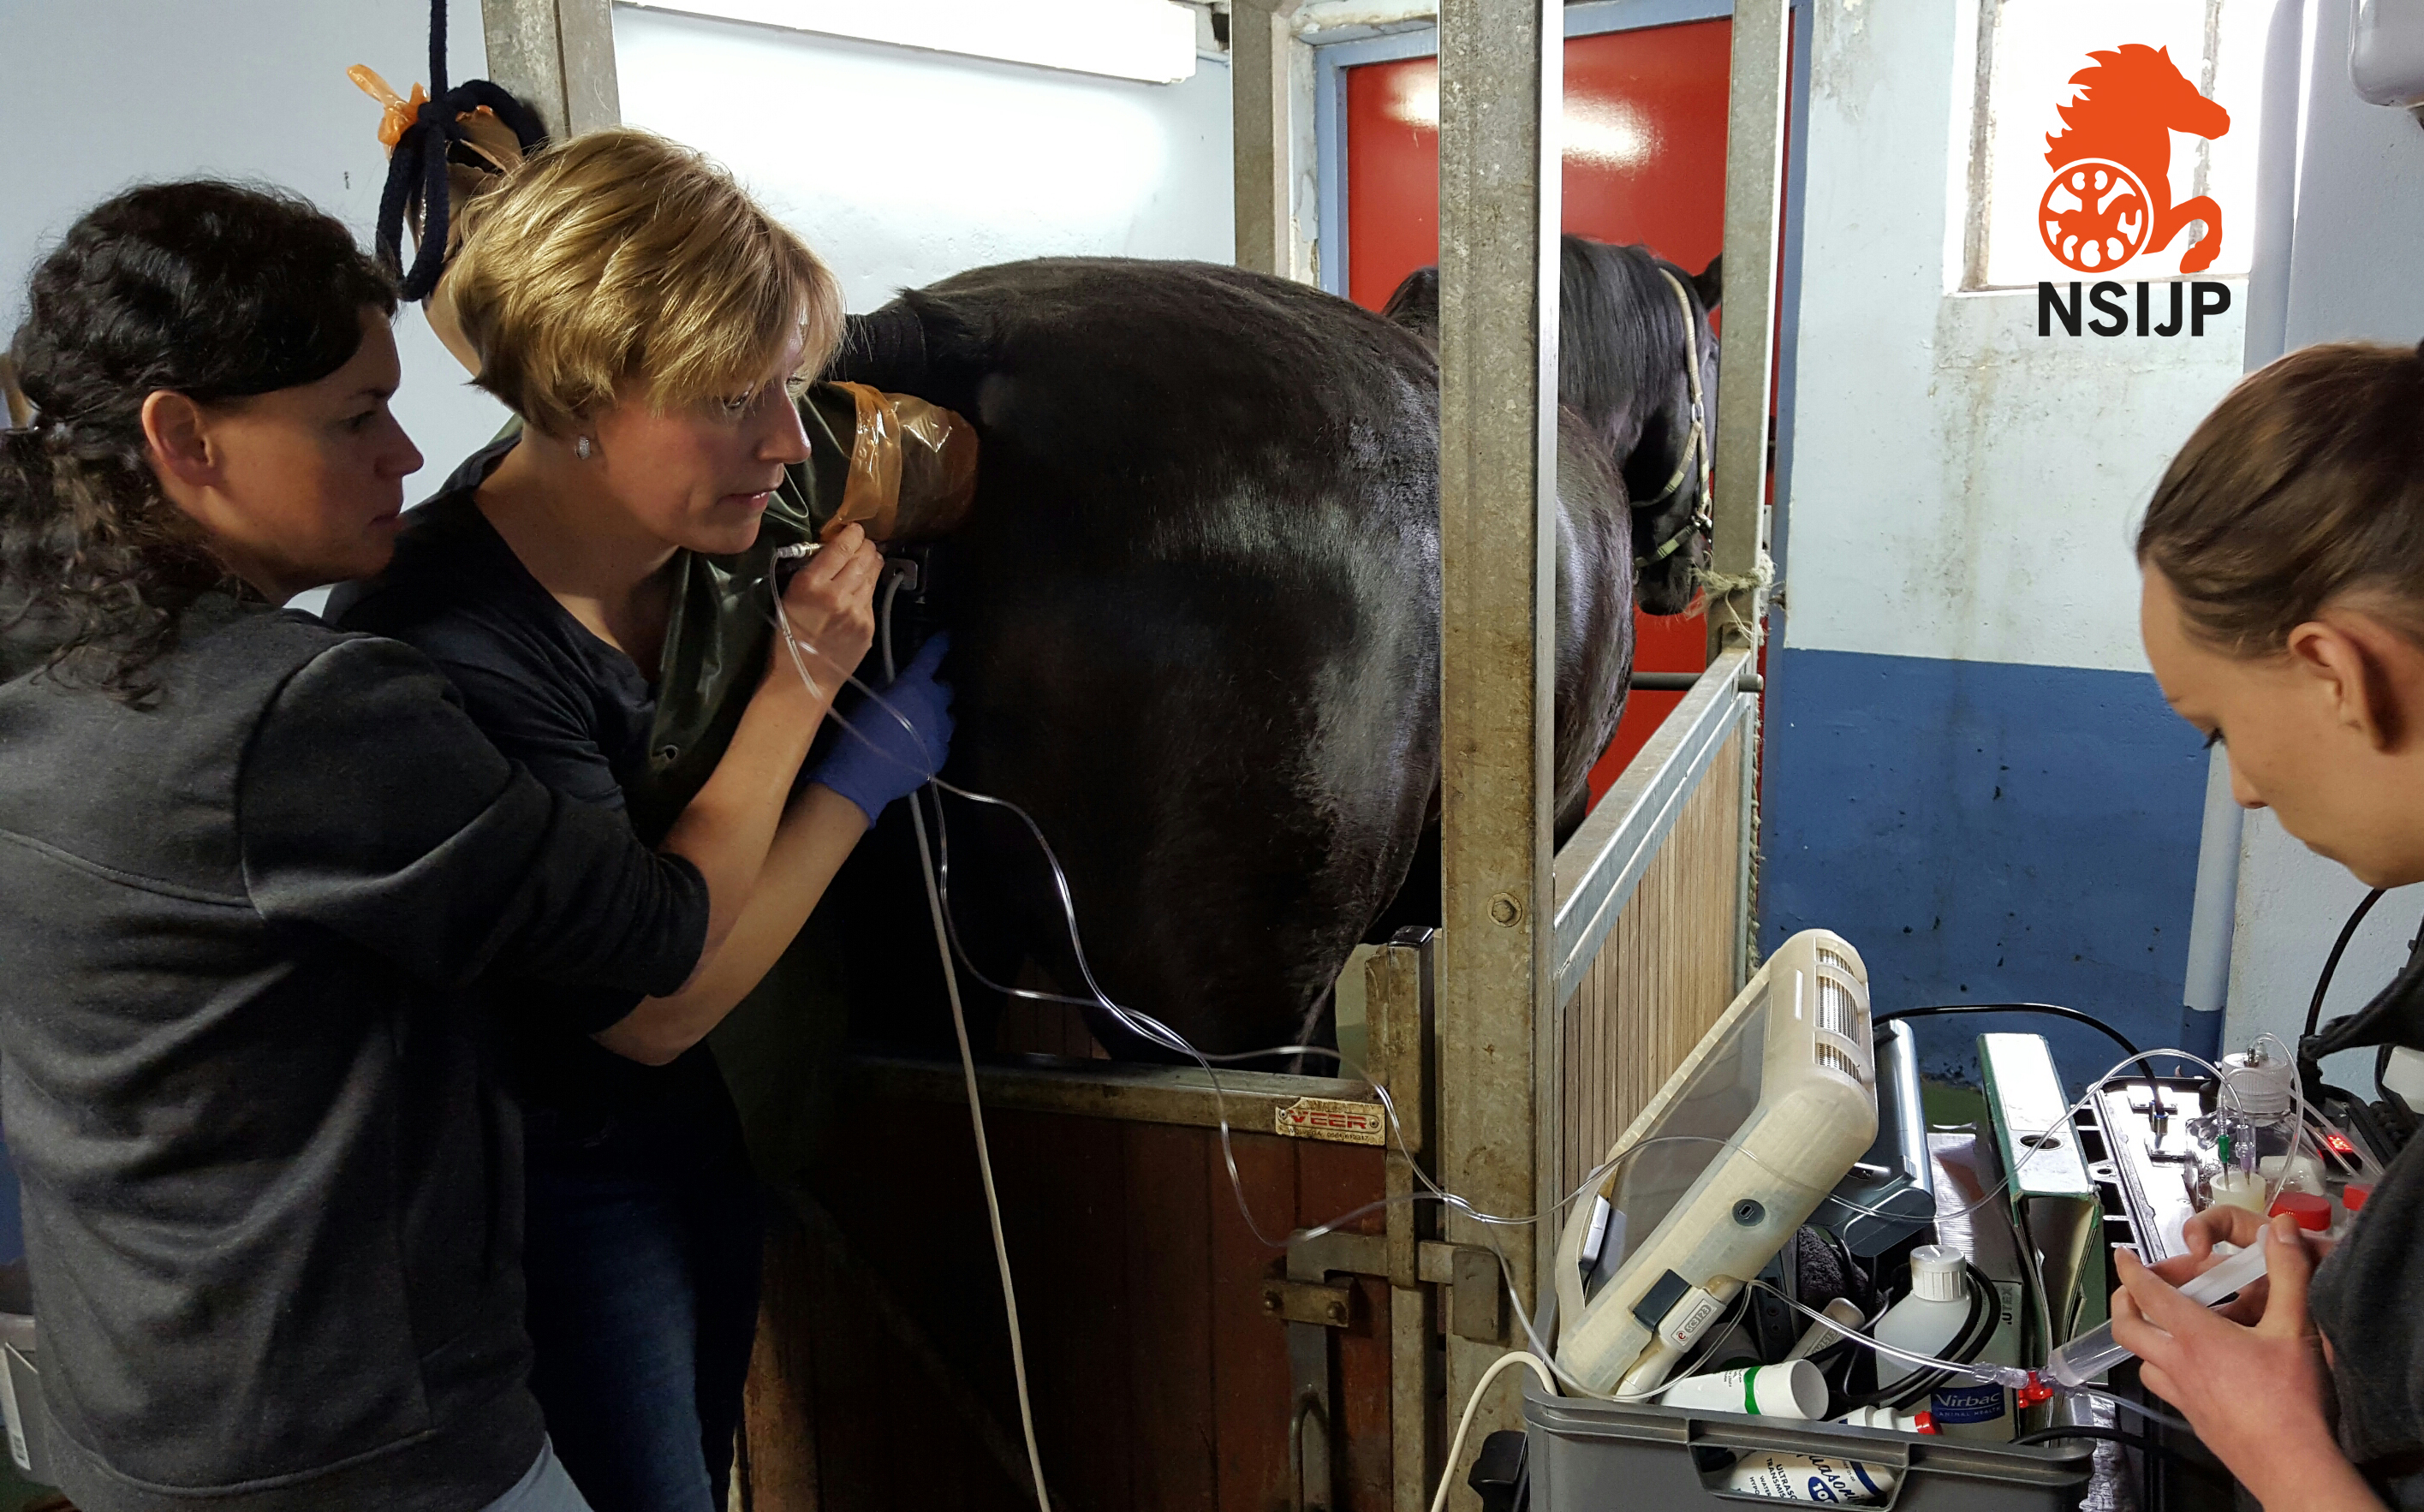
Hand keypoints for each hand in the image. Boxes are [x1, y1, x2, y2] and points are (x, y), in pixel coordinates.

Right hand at [767, 525, 880, 698]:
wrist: (802, 679)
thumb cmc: (787, 635)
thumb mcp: (789, 596)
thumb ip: (812, 572)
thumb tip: (832, 550)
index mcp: (812, 584)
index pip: (842, 547)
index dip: (852, 533)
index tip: (854, 529)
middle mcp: (839, 594)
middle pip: (863, 557)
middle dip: (864, 546)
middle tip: (862, 543)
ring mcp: (858, 611)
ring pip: (873, 574)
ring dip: (871, 563)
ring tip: (867, 558)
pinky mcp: (869, 626)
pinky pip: (871, 598)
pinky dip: (868, 588)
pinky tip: (861, 588)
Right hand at [809, 634, 953, 824]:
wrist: (861, 779)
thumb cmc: (857, 732)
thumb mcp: (866, 699)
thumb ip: (885, 681)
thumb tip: (893, 669)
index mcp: (915, 686)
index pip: (933, 656)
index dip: (940, 644)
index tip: (947, 637)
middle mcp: (935, 706)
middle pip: (946, 688)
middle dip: (935, 688)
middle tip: (918, 694)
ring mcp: (942, 733)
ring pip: (948, 716)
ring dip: (937, 714)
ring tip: (920, 723)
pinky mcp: (941, 756)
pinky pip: (944, 740)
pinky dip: (934, 738)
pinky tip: (918, 746)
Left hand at [2112, 1214, 2376, 1509]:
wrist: (2293, 1466)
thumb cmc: (2293, 1401)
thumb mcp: (2296, 1328)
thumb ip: (2288, 1274)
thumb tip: (2281, 1229)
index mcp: (2195, 1336)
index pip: (2148, 1292)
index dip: (2131, 1269)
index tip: (2121, 1254)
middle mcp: (2178, 1364)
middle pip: (2127, 1328)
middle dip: (2123, 1302)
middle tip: (2133, 1289)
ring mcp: (2182, 1396)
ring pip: (2142, 1360)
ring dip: (2143, 1340)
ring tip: (2161, 1327)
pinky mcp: (2193, 1420)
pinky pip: (2164, 1387)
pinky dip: (2164, 1370)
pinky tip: (2190, 1370)